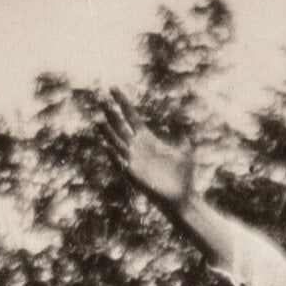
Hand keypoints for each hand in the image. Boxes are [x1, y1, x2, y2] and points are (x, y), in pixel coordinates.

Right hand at [101, 89, 198, 211]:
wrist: (182, 196)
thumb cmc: (183, 174)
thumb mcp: (185, 149)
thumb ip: (181, 132)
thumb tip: (178, 115)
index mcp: (147, 138)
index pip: (130, 115)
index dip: (121, 102)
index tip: (112, 88)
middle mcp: (136, 147)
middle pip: (119, 126)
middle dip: (110, 114)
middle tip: (101, 101)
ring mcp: (133, 160)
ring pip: (116, 143)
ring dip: (108, 134)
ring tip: (100, 122)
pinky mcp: (133, 174)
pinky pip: (120, 163)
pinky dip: (114, 155)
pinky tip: (108, 147)